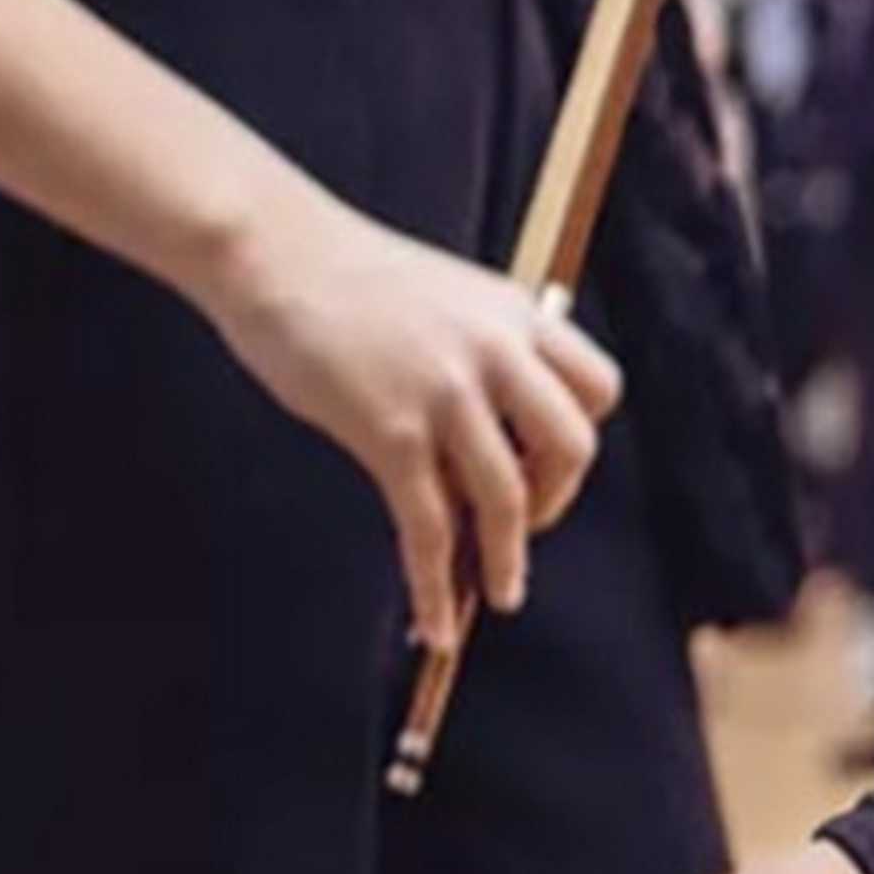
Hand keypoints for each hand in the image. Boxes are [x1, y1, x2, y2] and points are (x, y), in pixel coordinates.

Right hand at [195, 184, 621, 649]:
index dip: (580, 437)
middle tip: (526, 525)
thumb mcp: (448, 296)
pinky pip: (429, 526)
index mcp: (517, 315)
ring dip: (506, 560)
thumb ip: (483, 350)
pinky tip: (435, 620)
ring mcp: (447, 392)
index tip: (547, 464)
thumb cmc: (350, 275)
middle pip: (572, 446)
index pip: (597, 387)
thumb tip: (493, 428)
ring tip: (499, 594)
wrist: (276, 253)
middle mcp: (496, 351)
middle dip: (556, 499)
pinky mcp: (390, 431)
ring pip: (508, 497)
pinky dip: (436, 585)